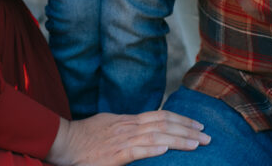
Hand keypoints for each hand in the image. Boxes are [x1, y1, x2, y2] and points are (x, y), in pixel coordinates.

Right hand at [48, 110, 208, 165]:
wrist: (64, 142)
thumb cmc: (84, 138)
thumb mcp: (109, 127)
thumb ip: (127, 129)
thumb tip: (144, 132)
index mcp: (128, 120)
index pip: (160, 116)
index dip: (180, 119)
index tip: (197, 124)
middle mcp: (129, 126)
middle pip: (164, 123)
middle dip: (187, 129)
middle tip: (207, 135)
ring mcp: (122, 140)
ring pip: (156, 135)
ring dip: (179, 139)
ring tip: (197, 143)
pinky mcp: (115, 155)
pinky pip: (137, 150)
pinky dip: (153, 147)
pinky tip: (167, 148)